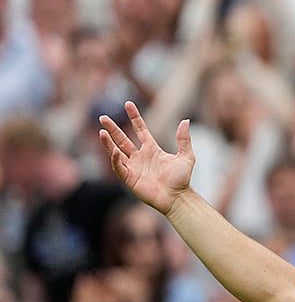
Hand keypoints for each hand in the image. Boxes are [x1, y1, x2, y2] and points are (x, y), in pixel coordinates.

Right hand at [99, 101, 194, 215]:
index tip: (128, 104)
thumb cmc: (182, 179)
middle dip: (113, 129)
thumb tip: (185, 121)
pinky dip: (115, 160)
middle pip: (123, 139)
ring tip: (101, 131)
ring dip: (108, 142)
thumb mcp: (186, 156)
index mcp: (152, 149)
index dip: (134, 117)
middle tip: (102, 117)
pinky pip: (119, 167)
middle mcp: (140, 157)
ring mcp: (134, 167)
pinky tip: (114, 151)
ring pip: (116, 152)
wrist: (178, 197)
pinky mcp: (130, 179)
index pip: (140, 130)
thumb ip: (184, 139)